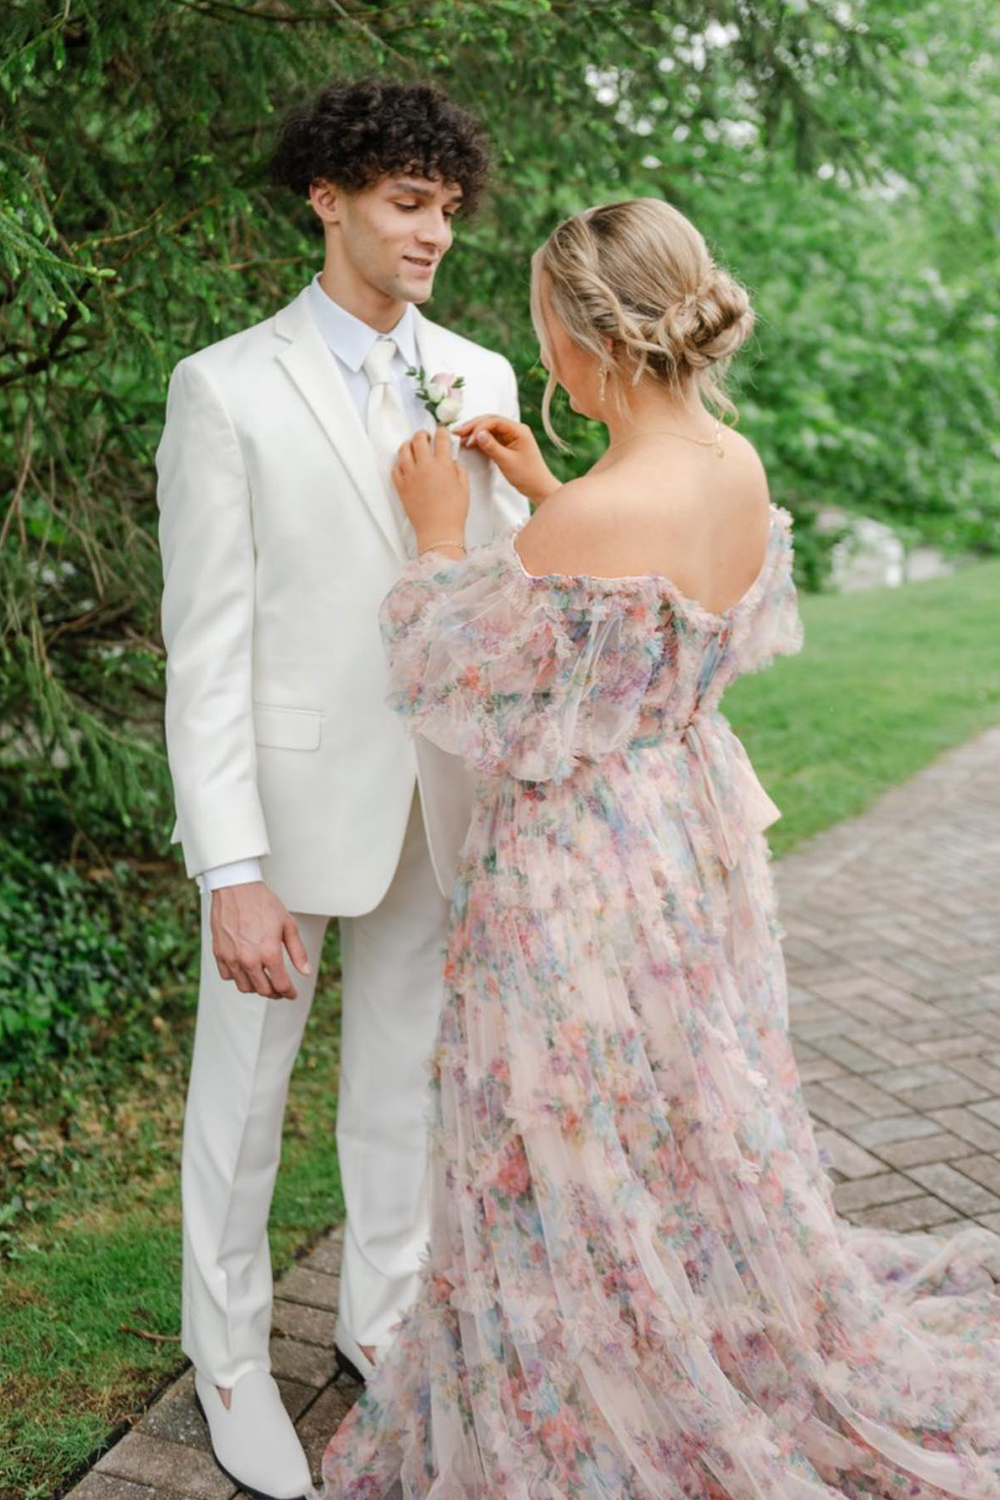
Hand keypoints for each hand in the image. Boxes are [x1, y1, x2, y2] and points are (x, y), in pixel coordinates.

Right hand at [210, 881, 311, 999]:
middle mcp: (249, 959)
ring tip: (264, 980)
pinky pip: (227, 976)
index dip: (289, 993)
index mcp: (269, 952)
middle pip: (263, 990)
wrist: (236, 888)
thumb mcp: (288, 924)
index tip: (292, 994)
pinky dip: (238, 977)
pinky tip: (246, 969)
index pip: (281, 985)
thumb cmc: (263, 903)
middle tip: (280, 989)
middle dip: (275, 993)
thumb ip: (297, 952)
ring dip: (256, 987)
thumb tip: (306, 972)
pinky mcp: (219, 953)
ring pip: (244, 987)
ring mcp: (232, 958)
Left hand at [392, 426, 468, 538]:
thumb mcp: (464, 487)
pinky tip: (405, 465)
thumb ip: (458, 469)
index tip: (442, 433)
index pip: (441, 438)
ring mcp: (410, 476)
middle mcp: (424, 466)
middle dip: (423, 435)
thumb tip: (452, 462)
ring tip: (413, 447)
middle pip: (418, 439)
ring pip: (403, 450)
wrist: (438, 531)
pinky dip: (400, 463)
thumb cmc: (453, 512)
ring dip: (409, 444)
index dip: (442, 432)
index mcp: (442, 465)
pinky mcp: (401, 486)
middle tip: (426, 437)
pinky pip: (395, 468)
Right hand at [452, 414, 560, 504]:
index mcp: (519, 430)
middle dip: (473, 426)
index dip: (479, 428)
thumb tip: (477, 434)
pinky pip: (491, 437)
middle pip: (490, 421)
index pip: (494, 421)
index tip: (469, 440)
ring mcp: (511, 435)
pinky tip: (469, 442)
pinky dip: (479, 439)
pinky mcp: (507, 443)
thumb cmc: (527, 476)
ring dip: (474, 431)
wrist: (538, 487)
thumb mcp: (507, 462)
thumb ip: (492, 447)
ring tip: (459, 437)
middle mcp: (515, 429)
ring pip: (488, 428)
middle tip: (457, 432)